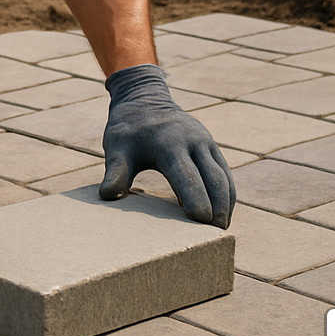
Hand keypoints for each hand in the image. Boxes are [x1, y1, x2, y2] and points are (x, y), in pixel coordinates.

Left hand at [100, 64, 234, 228]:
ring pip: (225, 177)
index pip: (187, 175)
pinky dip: (226, 194)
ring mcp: (206, 142)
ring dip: (226, 204)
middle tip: (216, 235)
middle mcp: (194, 141)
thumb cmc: (128, 129)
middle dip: (218, 207)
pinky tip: (221, 213)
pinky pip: (224, 173)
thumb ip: (115, 171)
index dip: (196, 198)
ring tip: (221, 229)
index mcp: (169, 143)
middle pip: (214, 179)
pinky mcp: (211, 146)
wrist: (144, 99)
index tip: (201, 221)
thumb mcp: (117, 147)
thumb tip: (107, 195)